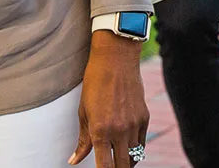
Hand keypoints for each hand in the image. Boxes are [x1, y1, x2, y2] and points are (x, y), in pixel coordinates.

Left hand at [71, 31, 150, 166]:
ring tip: (118, 163)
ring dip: (126, 163)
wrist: (116, 61)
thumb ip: (82, 141)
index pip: (105, 167)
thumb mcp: (83, 113)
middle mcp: (120, 131)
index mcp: (101, 131)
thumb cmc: (94, 85)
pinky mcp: (144, 118)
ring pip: (134, 157)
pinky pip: (141, 143)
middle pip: (123, 166)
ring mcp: (134, 125)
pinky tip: (128, 150)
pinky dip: (135, 150)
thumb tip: (74, 161)